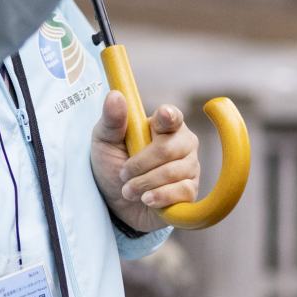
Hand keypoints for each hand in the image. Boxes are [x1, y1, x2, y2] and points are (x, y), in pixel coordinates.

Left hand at [90, 90, 199, 234]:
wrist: (117, 201)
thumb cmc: (113, 164)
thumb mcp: (105, 141)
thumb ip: (111, 120)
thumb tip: (115, 95)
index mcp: (164, 124)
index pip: (172, 116)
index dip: (168, 117)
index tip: (162, 116)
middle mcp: (183, 142)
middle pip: (168, 149)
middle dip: (140, 165)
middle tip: (123, 174)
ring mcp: (190, 166)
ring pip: (173, 172)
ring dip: (144, 183)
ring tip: (129, 190)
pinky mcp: (191, 191)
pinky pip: (183, 191)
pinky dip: (160, 196)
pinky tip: (147, 199)